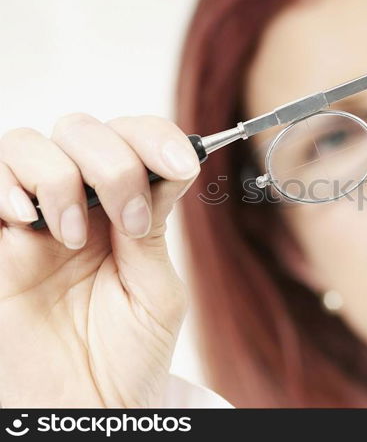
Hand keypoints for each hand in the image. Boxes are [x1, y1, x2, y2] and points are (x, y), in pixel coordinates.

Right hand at [0, 113, 199, 406]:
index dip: (157, 138)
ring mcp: (32, 219)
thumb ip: (153, 229)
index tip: (180, 164)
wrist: (85, 406)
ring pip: (30, 143)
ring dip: (61, 178)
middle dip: (114, 163)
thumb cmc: (128, 356)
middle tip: (128, 224)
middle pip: (84, 130)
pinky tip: (29, 223)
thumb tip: (160, 171)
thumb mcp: (156, 290)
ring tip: (74, 238)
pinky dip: (7, 186)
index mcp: (127, 211)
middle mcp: (80, 205)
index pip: (136, 141)